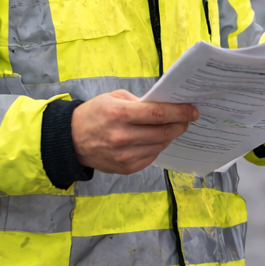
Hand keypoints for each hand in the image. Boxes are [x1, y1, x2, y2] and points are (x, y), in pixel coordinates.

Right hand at [72, 90, 199, 174]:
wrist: (71, 140)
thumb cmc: (94, 114)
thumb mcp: (113, 98)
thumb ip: (139, 102)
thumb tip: (165, 106)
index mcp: (120, 115)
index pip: (158, 114)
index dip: (180, 112)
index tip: (193, 111)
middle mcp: (123, 137)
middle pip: (164, 132)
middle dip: (180, 125)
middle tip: (187, 119)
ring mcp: (125, 156)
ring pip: (160, 145)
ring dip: (170, 136)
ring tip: (171, 128)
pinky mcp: (126, 168)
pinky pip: (152, 157)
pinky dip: (158, 147)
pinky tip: (155, 139)